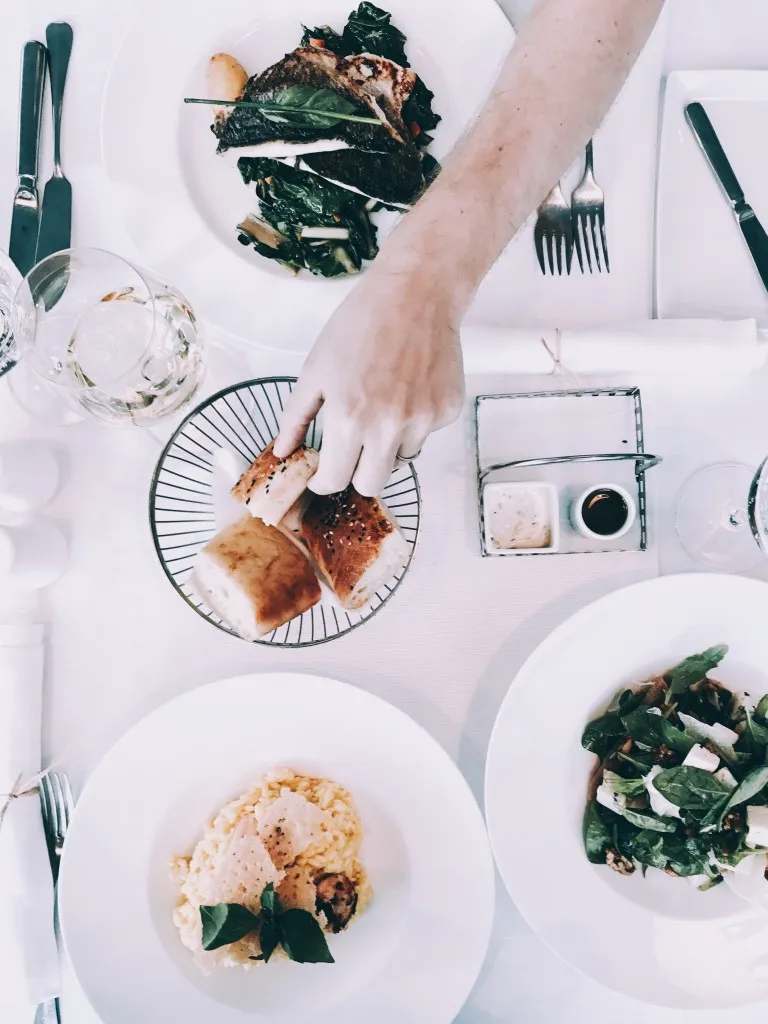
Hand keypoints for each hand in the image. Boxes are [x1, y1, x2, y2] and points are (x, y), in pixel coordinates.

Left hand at [274, 262, 464, 495]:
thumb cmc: (360, 325)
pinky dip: (413, 422)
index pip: (334, 480)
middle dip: (355, 474)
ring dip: (387, 446)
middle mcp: (388, 428)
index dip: (324, 481)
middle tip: (351, 451)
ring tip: (383, 404)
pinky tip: (408, 388)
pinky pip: (424, 435)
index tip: (322, 473)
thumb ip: (295, 417)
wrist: (415, 294)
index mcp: (349, 419)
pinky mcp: (446, 412)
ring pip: (400, 460)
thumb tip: (283, 452)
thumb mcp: (315, 369)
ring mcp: (422, 421)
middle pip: (371, 485)